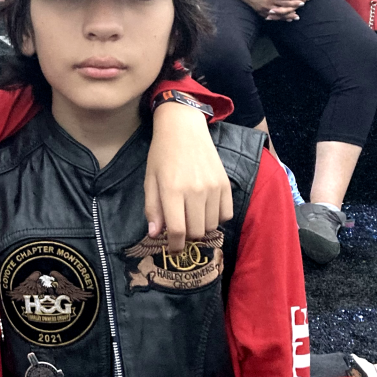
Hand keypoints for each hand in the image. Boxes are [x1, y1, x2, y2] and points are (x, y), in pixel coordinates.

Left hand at [147, 101, 233, 252]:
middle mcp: (195, 191)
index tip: (173, 249)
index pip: (177, 231)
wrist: (184, 128)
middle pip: (196, 232)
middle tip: (181, 228)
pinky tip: (206, 210)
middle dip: (187, 237)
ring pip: (211, 226)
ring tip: (192, 217)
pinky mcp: (225, 184)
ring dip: (201, 227)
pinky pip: (226, 214)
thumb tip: (155, 235)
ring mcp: (213, 187)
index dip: (175, 246)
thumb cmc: (162, 154)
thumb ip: (152, 209)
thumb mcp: (150, 180)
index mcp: (172, 190)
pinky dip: (217, 218)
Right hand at [234, 0, 300, 20]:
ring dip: (285, 18)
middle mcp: (267, 5)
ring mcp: (263, 10)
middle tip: (299, 15)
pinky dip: (276, 18)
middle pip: (282, 10)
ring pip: (276, 15)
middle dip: (291, 12)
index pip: (285, 1)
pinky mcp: (259, 11)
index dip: (294, 2)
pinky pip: (269, 16)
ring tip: (292, 19)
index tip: (301, 3)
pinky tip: (280, 19)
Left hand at [273, 0, 321, 14]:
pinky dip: (281, 16)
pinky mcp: (296, 6)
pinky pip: (289, 12)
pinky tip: (274, 17)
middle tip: (269, 10)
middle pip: (288, 8)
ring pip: (288, 12)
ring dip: (278, 15)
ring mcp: (298, 5)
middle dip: (278, 10)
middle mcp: (300, 1)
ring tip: (269, 16)